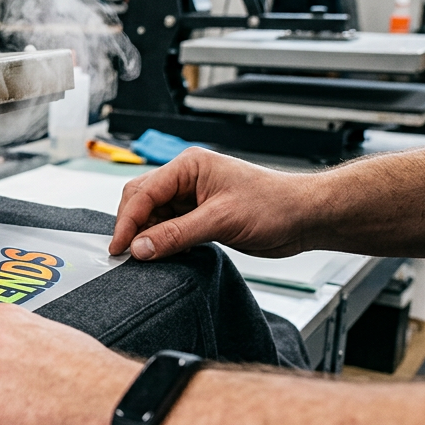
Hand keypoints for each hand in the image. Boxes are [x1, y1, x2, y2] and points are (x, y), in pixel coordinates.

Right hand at [109, 147, 325, 260]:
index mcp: (188, 166)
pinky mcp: (200, 216)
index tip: (119, 247)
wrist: (305, 218)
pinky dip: (163, 242)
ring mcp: (192, 197)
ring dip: (148, 236)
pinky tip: (165, 255)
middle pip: (141, 200)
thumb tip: (140, 248)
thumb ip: (176, 234)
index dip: (127, 221)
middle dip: (133, 227)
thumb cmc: (274, 205)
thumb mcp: (221, 220)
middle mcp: (187, 178)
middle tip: (126, 255)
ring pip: (153, 216)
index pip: (143, 192)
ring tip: (146, 258)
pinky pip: (169, 228)